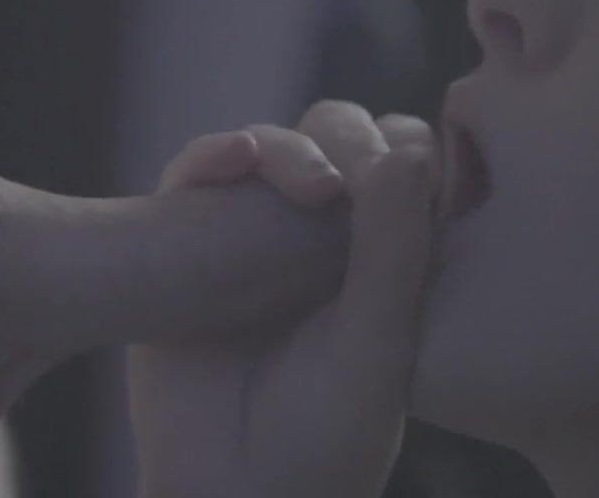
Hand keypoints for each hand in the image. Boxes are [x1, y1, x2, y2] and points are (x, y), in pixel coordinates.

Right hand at [129, 102, 438, 497]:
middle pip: (339, 139)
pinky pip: (196, 173)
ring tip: (311, 186)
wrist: (228, 493)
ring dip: (288, 146)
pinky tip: (235, 158)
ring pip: (270, 147)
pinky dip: (213, 154)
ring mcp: (251, 235)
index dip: (411, 152)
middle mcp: (319, 237)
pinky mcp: (186, 239)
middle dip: (346, 137)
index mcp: (385, 258)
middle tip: (348, 180)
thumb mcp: (377, 347)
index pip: (409, 164)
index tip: (412, 176)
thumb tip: (406, 149)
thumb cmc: (324, 439)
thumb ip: (395, 252)